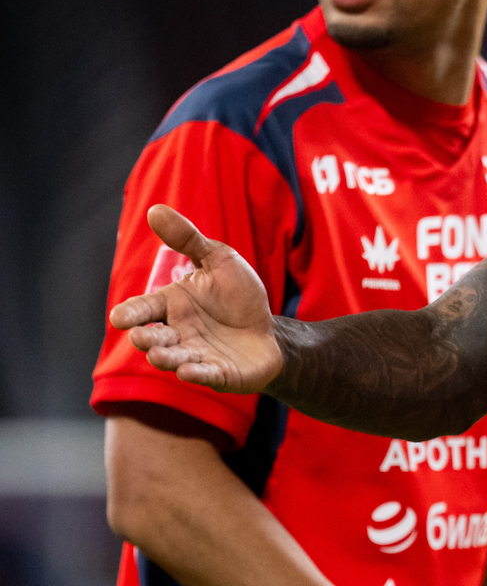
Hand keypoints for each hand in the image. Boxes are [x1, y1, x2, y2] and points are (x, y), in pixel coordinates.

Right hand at [110, 207, 283, 394]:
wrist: (268, 330)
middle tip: (141, 337)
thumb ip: (187, 240)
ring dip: (166, 358)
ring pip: (175, 359)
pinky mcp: (219, 374)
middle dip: (146, 338)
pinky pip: (206, 375)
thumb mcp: (217, 260)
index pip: (144, 309)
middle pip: (155, 337)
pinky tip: (189, 372)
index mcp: (172, 305)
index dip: (132, 314)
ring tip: (160, 355)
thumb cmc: (237, 296)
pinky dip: (197, 374)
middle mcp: (179, 332)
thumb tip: (154, 210)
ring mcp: (197, 355)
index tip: (119, 318)